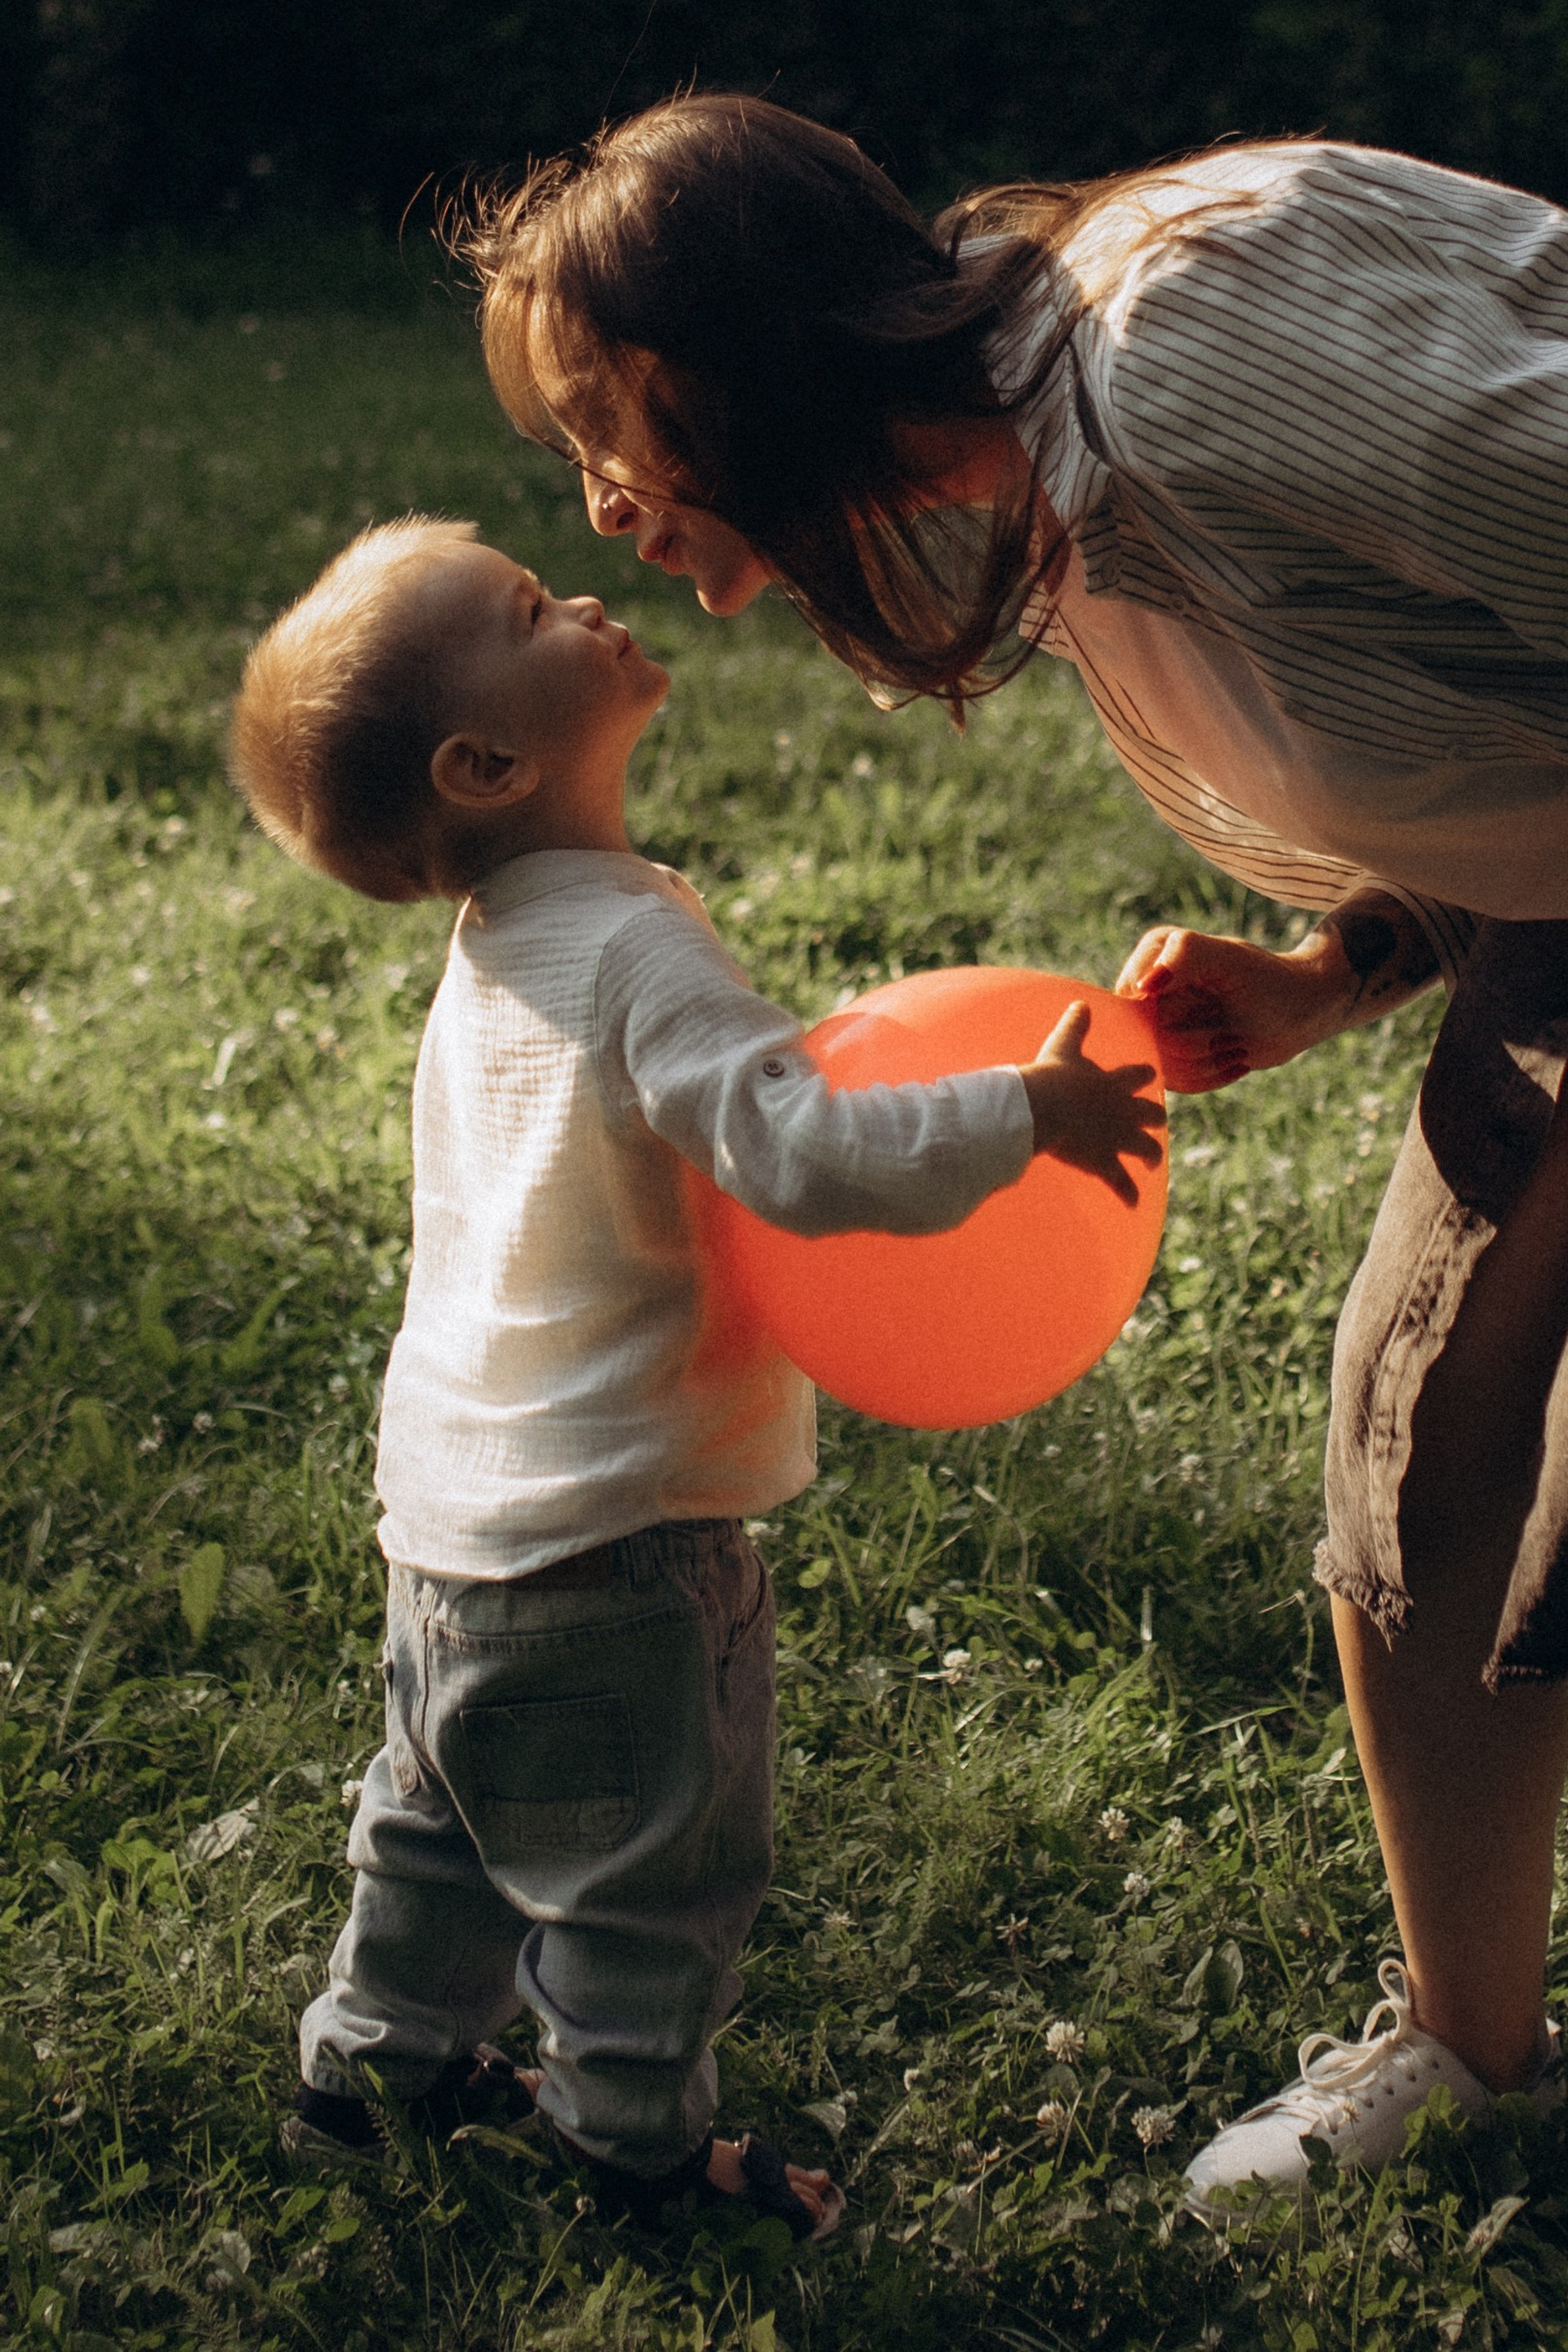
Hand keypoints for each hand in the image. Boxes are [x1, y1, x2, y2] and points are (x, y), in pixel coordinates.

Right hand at [1019, 1002, 1165, 1204]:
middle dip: (1156, 1118)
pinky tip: (1133, 1203)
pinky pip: (1121, 1182)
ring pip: (1145, 1148)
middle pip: (1152, 1114)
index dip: (1146, 1076)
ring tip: (1153, 1162)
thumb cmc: (1050, 1076)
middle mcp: (1123, 1110)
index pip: (1140, 1075)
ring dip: (1150, 1155)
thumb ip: (1075, 1025)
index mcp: (1114, 1083)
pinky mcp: (1104, 1161)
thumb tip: (1081, 1003)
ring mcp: (1117, 1138)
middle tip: (1158, 1122)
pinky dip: (1128, 1194)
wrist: (1043, 1107)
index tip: (1153, 1076)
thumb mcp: (1063, 1046)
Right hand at [1114, 926, 1355, 1094]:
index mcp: (1153, 953)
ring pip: (1159, 1066)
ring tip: (1234, 1044)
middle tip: (1231, 1034)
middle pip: (1144, 1041)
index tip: (1215, 1008)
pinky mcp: (1169, 1053)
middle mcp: (1146, 987)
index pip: (1131, 1005)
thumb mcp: (1232, 960)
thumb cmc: (1271, 980)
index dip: (1172, 1020)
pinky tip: (1232, 1059)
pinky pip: (1172, 1082)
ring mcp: (1156, 1023)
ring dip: (1206, 1064)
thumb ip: (1184, 956)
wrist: (1300, 1012)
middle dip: (1194, 1046)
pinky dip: (1209, 1078)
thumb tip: (1141, 986)